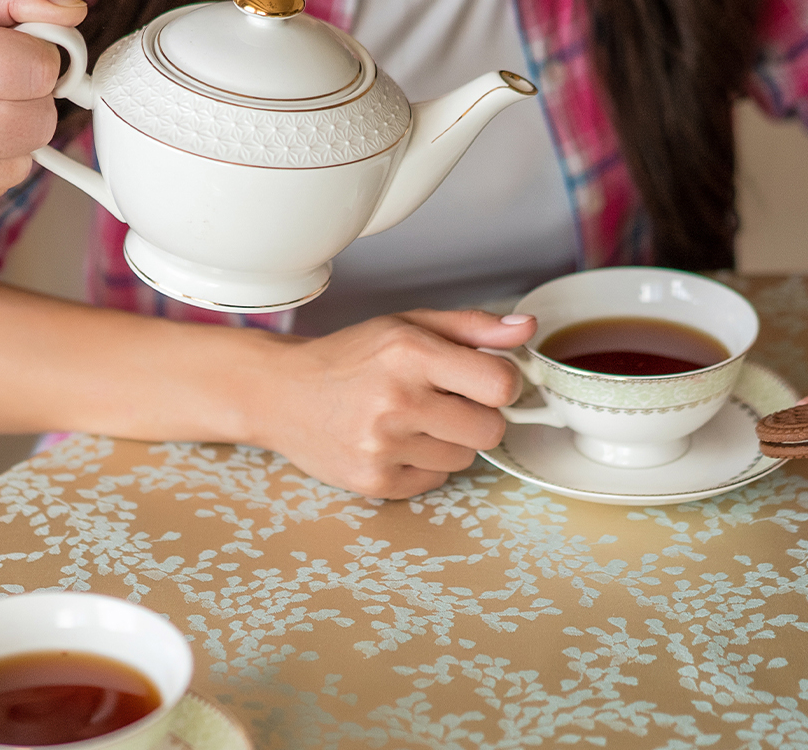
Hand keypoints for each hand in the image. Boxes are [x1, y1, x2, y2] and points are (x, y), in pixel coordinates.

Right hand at [247, 309, 534, 498]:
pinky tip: (395, 443)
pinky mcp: (374, 481)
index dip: (501, 382)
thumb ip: (472, 327)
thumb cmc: (350, 357)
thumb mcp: (408, 325)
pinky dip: (423, 465)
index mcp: (410, 352)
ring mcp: (383, 446)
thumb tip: (526, 329)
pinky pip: (435, 481)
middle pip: (490, 429)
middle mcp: (397, 400)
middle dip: (477, 415)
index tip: (484, 380)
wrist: (281, 394)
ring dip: (449, 441)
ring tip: (411, 421)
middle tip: (445, 402)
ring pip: (464, 458)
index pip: (501, 384)